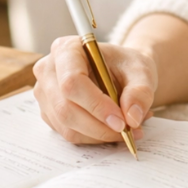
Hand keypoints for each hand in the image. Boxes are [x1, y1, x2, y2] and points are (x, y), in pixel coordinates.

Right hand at [32, 35, 155, 145]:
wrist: (120, 71)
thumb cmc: (126, 65)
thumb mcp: (142, 70)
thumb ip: (140, 91)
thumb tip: (132, 117)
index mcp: (66, 49)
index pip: (72, 81)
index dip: (96, 105)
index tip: (121, 121)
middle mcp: (48, 70)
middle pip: (65, 108)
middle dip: (99, 127)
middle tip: (128, 131)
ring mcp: (45, 94)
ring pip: (67, 126)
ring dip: (100, 135)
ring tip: (128, 128)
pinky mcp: (50, 113)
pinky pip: (70, 134)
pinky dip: (95, 138)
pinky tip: (113, 128)